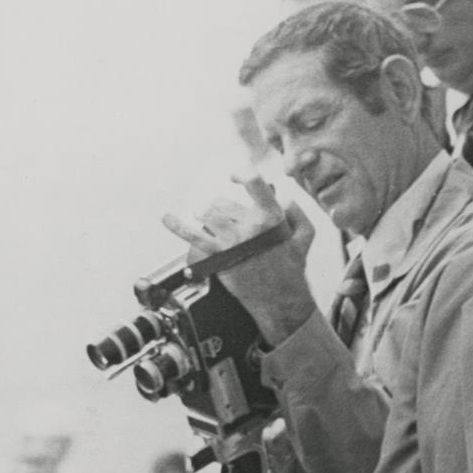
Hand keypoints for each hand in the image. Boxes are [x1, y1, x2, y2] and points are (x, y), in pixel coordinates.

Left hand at [162, 175, 318, 343]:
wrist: (280, 299)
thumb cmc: (292, 266)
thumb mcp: (305, 235)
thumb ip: (295, 211)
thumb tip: (280, 195)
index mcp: (272, 218)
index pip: (254, 183)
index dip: (242, 173)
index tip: (235, 176)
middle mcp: (250, 227)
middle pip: (222, 201)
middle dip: (223, 207)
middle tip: (230, 219)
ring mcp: (231, 242)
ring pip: (206, 214)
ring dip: (207, 215)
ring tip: (215, 224)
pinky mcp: (218, 256)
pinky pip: (192, 236)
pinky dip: (176, 226)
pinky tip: (166, 217)